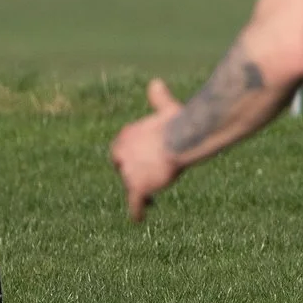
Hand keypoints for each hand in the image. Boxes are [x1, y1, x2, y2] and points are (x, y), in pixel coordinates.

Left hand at [109, 79, 188, 222]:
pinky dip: (137, 212)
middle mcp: (121, 154)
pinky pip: (135, 204)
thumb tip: (155, 82)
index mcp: (126, 136)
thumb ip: (158, 99)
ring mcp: (128, 173)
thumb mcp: (167, 108)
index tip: (142, 159)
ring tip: (152, 196)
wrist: (181, 138)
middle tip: (147, 176)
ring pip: (131, 185)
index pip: (120, 149)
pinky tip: (139, 219)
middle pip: (122, 168)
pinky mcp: (137, 187)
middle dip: (132, 171)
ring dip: (140, 189)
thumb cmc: (178, 122)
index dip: (131, 155)